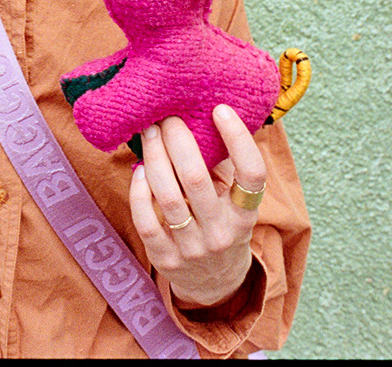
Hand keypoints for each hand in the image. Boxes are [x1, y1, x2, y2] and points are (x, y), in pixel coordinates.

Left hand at [129, 105, 266, 308]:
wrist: (214, 282)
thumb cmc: (222, 224)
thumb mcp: (234, 202)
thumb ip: (224, 166)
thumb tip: (203, 115)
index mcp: (246, 214)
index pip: (251, 175)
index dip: (238, 139)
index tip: (220, 109)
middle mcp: (222, 233)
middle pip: (197, 179)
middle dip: (178, 140)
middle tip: (167, 117)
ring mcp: (192, 249)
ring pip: (168, 196)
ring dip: (154, 158)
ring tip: (150, 133)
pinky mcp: (165, 259)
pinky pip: (146, 219)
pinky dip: (140, 190)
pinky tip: (139, 169)